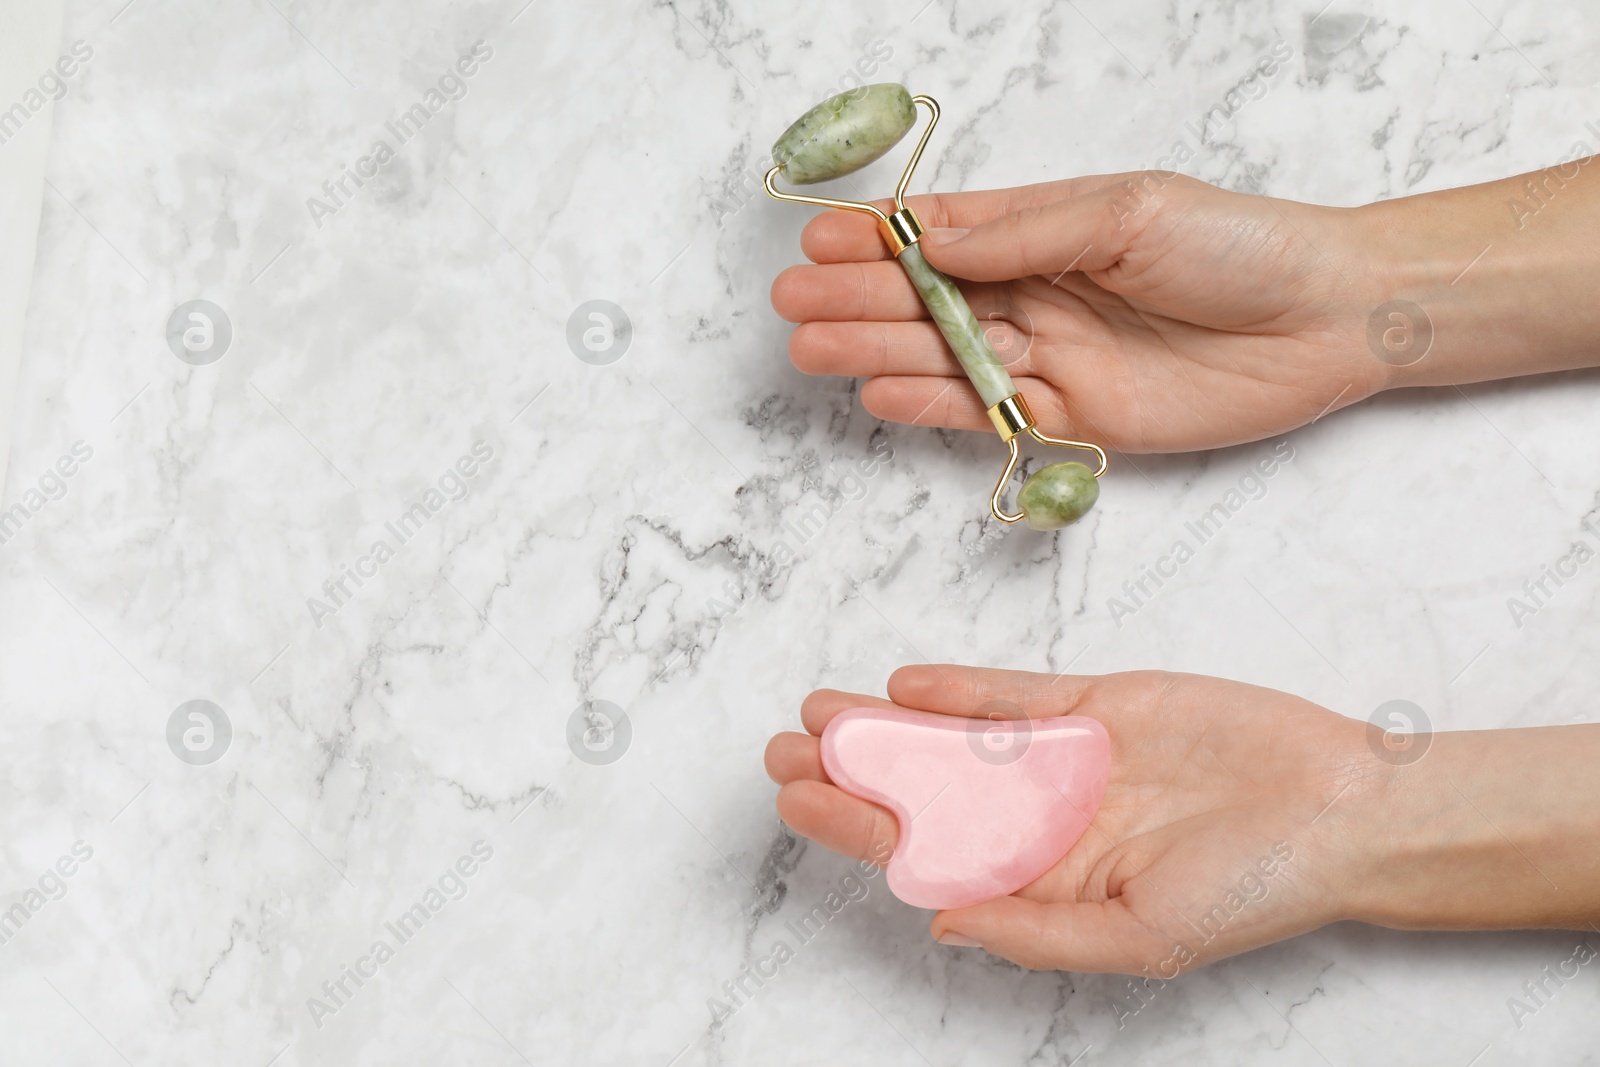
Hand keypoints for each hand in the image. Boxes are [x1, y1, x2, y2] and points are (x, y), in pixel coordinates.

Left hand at [765, 664, 1376, 973]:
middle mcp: (1045, 819)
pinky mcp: (1100, 704)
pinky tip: (909, 685)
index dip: (860, 829)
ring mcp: (1068, 758)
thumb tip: (940, 926)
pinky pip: (1016, 695)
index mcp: (1048, 881)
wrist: (1343, 809)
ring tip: (821, 712)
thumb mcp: (1142, 937)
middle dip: (855, 774)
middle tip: (784, 751)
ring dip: (890, 726)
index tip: (799, 803)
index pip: (930, 855)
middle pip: (927, 795)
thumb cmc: (1255, 890)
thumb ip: (1037, 930)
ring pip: (957, 740)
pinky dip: (963, 689)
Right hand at [771, 173, 1389, 452]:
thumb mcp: (1127, 213)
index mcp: (1046, 228)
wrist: (1324, 321)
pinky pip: (987, 412)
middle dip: (858, 297)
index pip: (942, 234)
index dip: (878, 239)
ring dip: (877, 351)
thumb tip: (933, 242)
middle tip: (795, 303)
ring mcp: (1049, 356)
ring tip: (813, 347)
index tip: (819, 241)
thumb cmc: (1236, 246)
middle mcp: (1036, 291)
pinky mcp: (1072, 416)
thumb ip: (1026, 233)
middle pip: (927, 298)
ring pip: (944, 355)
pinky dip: (934, 404)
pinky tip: (881, 392)